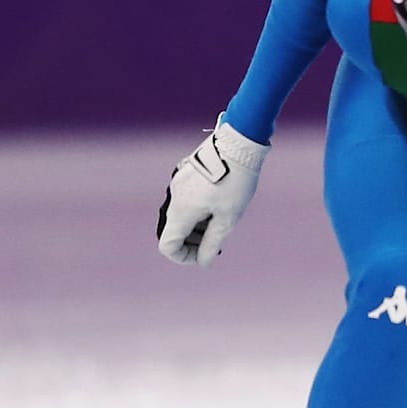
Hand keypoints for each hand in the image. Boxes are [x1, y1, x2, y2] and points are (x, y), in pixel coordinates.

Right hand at [156, 118, 267, 265]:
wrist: (239, 145)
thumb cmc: (236, 182)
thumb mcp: (228, 218)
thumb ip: (213, 243)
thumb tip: (204, 262)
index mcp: (180, 211)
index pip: (167, 246)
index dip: (184, 257)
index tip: (205, 255)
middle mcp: (173, 197)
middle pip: (174, 231)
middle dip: (194, 241)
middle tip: (218, 241)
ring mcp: (178, 184)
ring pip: (182, 215)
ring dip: (198, 226)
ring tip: (223, 220)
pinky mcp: (186, 174)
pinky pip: (187, 200)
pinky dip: (199, 210)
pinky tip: (221, 204)